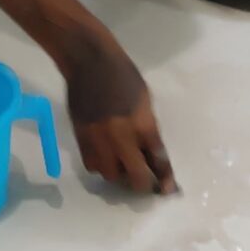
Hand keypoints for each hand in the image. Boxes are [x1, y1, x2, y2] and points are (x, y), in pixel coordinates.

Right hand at [62, 31, 176, 195]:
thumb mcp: (145, 100)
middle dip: (143, 184)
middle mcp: (120, 136)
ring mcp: (98, 139)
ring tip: (125, 167)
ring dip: (120, 174)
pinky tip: (107, 157)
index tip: (168, 189)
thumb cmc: (123, 75)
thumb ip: (148, 128)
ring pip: (110, 174)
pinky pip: (92, 165)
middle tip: (147, 183)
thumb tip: (150, 155)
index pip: (157, 160)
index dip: (165, 177)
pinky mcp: (80, 138)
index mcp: (142, 123)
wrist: (89, 61)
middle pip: (134, 176)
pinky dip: (102, 166)